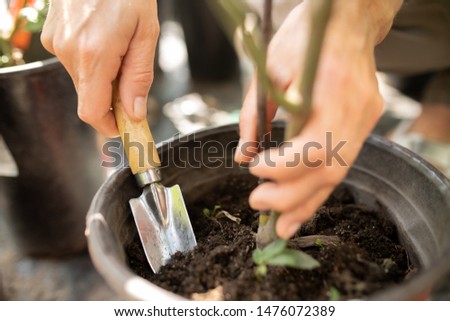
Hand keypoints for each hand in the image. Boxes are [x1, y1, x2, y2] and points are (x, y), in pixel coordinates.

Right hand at [41, 0, 158, 135]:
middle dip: (110, 97)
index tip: (123, 126)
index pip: (92, 112)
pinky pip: (74, 62)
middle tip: (129, 77)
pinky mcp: (52, 35)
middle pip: (89, 96)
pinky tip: (103, 40)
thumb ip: (138, 77)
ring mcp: (56, 42)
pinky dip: (91, 61)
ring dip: (102, 76)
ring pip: (82, 79)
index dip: (108, 125)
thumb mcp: (146, 33)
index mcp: (95, 54)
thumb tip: (134, 113)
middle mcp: (69, 51)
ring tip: (118, 47)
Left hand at [235, 0, 402, 238]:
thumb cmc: (304, 37)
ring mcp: (365, 119)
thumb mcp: (268, 68)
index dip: (281, 168)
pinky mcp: (365, 123)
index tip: (254, 170)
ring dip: (306, 204)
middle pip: (328, 171)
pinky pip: (343, 164)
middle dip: (290, 196)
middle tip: (257, 204)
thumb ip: (253, 116)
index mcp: (332, 91)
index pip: (313, 148)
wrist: (346, 20)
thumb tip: (243, 155)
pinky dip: (318, 188)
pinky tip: (300, 208)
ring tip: (279, 227)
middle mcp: (356, 111)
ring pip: (339, 175)